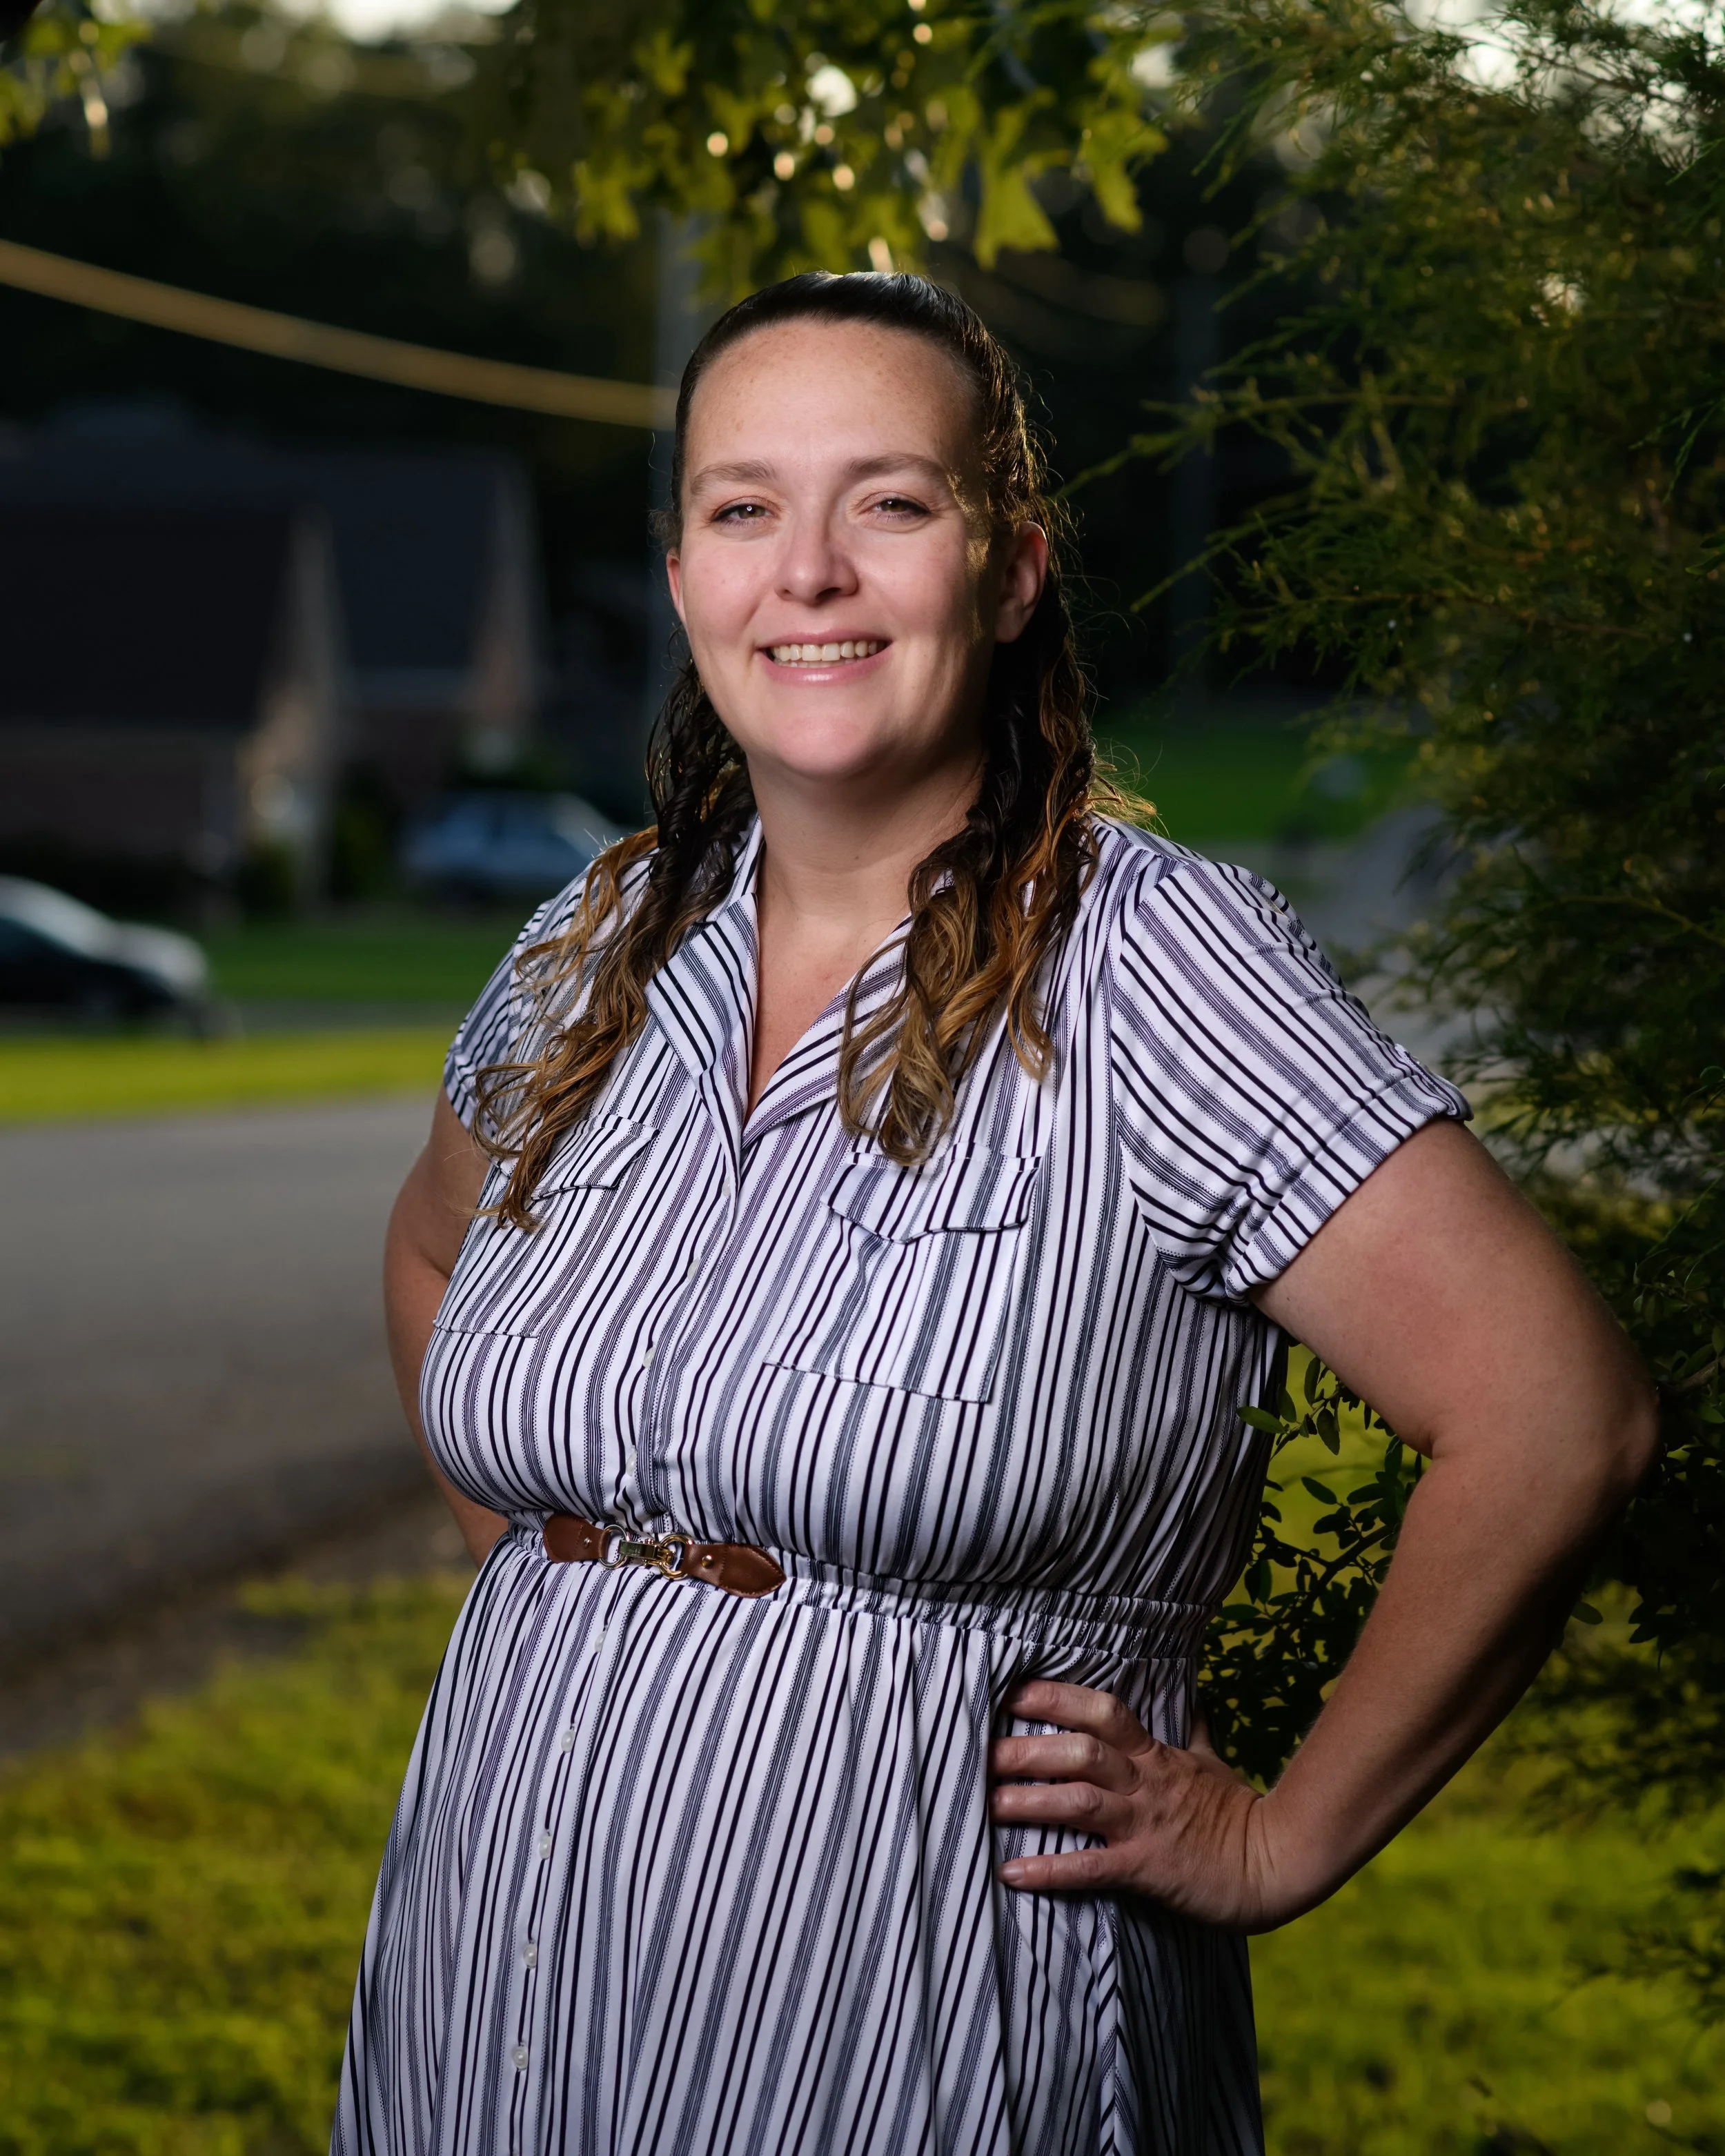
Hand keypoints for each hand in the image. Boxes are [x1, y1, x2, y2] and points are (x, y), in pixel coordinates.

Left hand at [989, 1681, 1305, 1932]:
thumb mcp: (1214, 1763)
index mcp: (1156, 1756)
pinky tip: (1013, 1873)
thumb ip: (1193, 1733)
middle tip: (984, 1751)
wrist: (1277, 1864)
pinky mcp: (1146, 1869)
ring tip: (989, 1804)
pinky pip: (1091, 1868)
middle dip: (1030, 1749)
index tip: (1017, 1693)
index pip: (1103, 1712)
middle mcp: (1145, 1784)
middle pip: (1082, 1752)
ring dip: (1032, 1802)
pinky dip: (1050, 1870)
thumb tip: (1194, 1700)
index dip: (1059, 1699)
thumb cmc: (1240, 1814)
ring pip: (1080, 1803)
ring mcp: (1145, 1825)